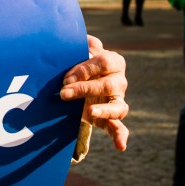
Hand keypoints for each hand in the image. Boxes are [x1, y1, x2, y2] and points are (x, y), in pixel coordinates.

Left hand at [60, 35, 128, 150]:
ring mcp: (117, 100)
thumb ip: (83, 42)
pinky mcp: (110, 117)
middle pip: (108, 85)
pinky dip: (120, 137)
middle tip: (64, 92)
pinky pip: (119, 128)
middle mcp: (119, 81)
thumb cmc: (79, 61)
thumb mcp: (80, 48)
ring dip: (103, 110)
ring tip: (91, 112)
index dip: (85, 69)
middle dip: (84, 88)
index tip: (66, 77)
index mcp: (114, 61)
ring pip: (118, 107)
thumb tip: (84, 39)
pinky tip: (120, 146)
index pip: (104, 62)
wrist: (79, 79)